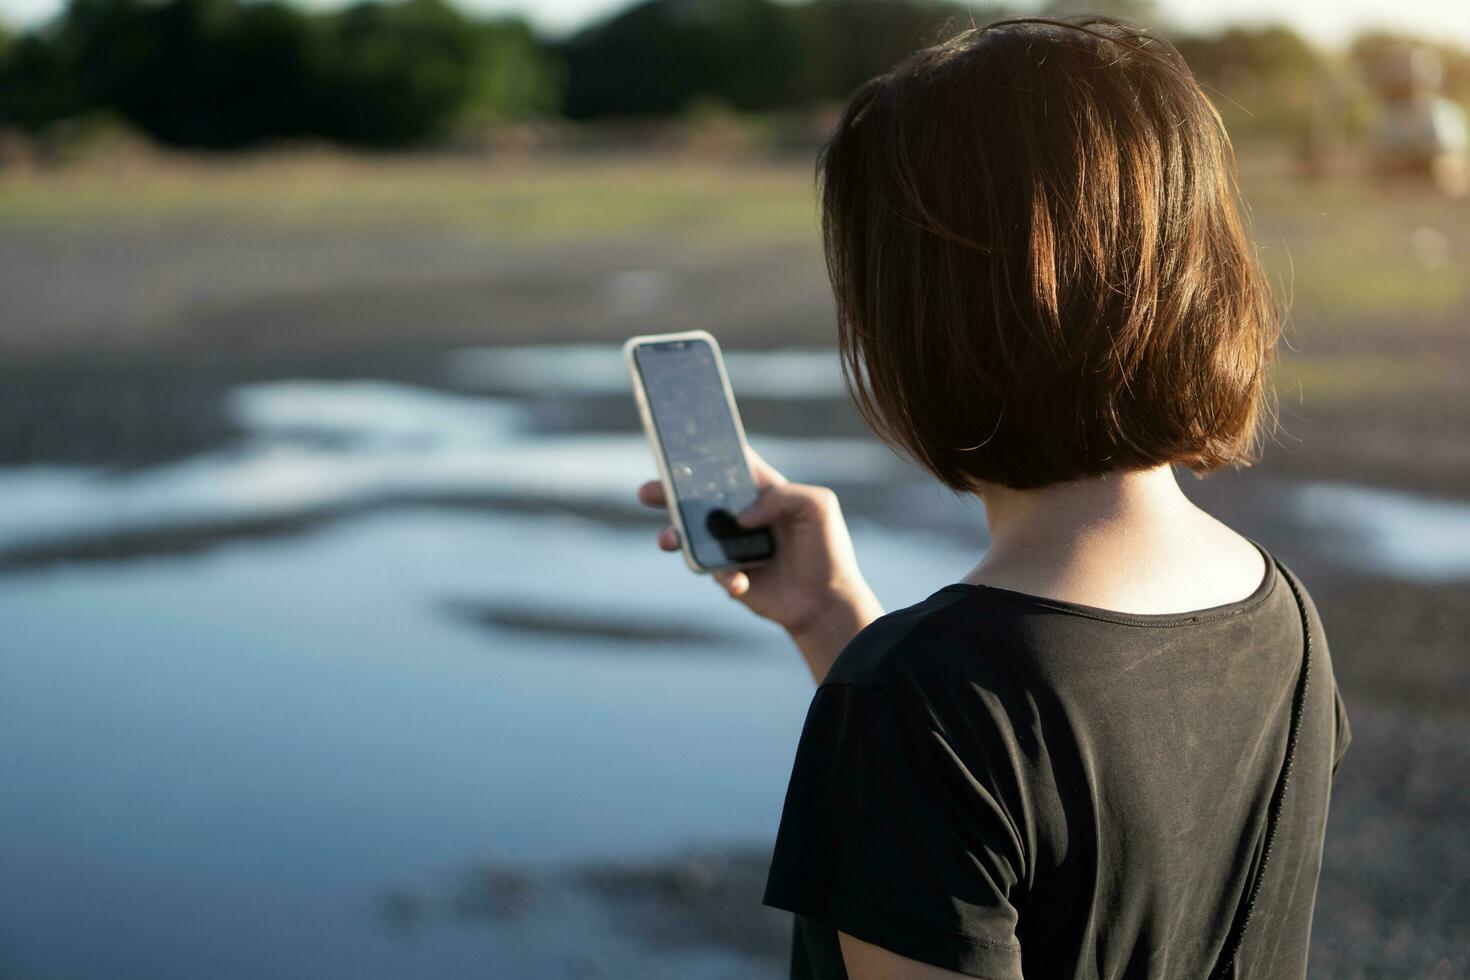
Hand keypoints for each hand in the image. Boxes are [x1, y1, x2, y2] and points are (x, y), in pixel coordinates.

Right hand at [637, 447, 882, 681]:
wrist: (826, 602)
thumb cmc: (827, 548)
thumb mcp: (818, 506)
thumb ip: (782, 498)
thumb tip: (742, 517)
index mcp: (761, 490)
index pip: (728, 464)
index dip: (705, 453)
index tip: (677, 446)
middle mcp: (740, 514)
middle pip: (696, 497)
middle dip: (667, 491)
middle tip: (648, 491)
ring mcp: (730, 545)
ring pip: (689, 535)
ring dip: (673, 535)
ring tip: (668, 538)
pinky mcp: (727, 574)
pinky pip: (711, 572)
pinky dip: (722, 577)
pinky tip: (740, 583)